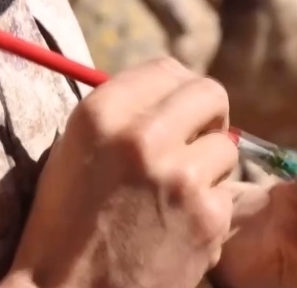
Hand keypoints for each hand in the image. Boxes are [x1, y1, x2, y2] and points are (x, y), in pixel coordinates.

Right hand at [3, 58, 239, 286]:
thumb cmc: (68, 226)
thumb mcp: (78, 151)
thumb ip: (126, 115)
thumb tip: (177, 89)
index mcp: (102, 113)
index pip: (167, 68)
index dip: (179, 90)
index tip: (179, 110)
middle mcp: (142, 135)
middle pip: (210, 93)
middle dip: (208, 116)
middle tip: (196, 141)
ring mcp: (180, 175)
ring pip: (228, 146)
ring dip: (210, 167)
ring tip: (176, 196)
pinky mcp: (208, 213)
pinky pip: (228, 193)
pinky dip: (210, 209)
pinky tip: (178, 228)